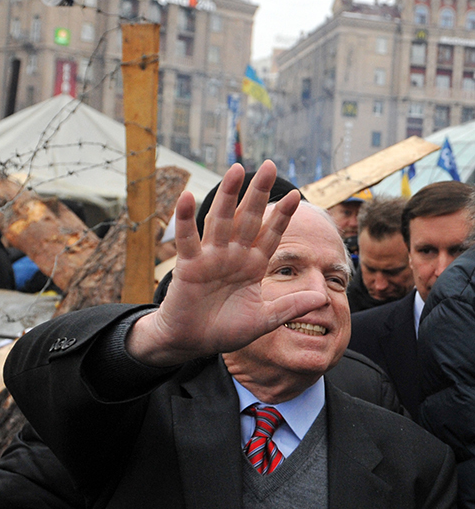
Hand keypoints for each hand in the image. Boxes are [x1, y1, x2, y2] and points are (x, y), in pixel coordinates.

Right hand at [127, 160, 327, 365]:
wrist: (193, 342)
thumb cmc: (225, 330)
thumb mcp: (265, 320)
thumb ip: (291, 306)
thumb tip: (323, 296)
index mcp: (252, 265)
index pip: (271, 235)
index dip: (282, 216)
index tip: (297, 196)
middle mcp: (233, 255)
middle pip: (248, 218)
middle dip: (259, 193)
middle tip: (270, 166)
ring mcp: (210, 257)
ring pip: (221, 220)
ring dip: (228, 196)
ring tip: (237, 169)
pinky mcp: (189, 265)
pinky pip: (187, 239)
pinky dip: (185, 219)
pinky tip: (187, 197)